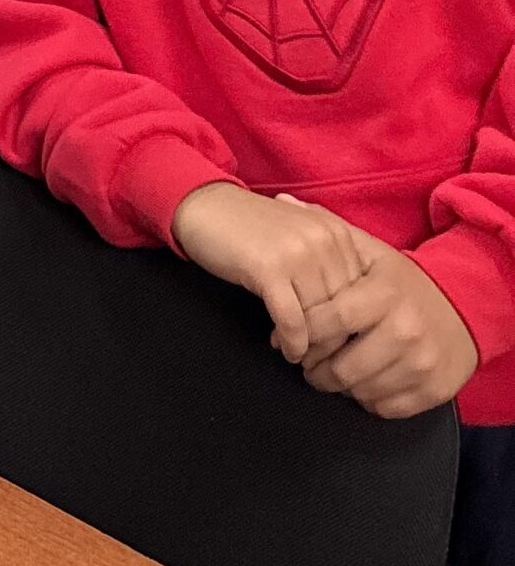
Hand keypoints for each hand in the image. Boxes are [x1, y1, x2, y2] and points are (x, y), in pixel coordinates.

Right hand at [170, 182, 373, 361]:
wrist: (202, 205)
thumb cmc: (249, 228)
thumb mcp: (299, 238)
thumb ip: (326, 264)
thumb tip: (346, 316)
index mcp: (337, 233)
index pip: (361, 292)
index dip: (352, 324)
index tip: (340, 344)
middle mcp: (324, 240)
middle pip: (345, 307)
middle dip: (334, 340)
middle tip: (322, 360)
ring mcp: (297, 254)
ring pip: (320, 317)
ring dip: (312, 346)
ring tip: (302, 356)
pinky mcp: (269, 268)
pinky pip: (291, 319)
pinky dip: (291, 342)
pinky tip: (285, 348)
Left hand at [298, 237, 480, 417]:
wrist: (464, 310)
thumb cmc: (401, 282)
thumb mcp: (370, 252)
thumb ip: (326, 229)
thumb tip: (283, 201)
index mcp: (384, 294)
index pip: (330, 321)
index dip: (301, 332)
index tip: (286, 335)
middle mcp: (406, 330)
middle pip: (342, 365)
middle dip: (313, 368)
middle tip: (303, 361)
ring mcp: (423, 364)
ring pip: (360, 390)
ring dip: (337, 385)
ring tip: (327, 372)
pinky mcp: (434, 390)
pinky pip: (385, 408)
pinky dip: (366, 399)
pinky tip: (359, 383)